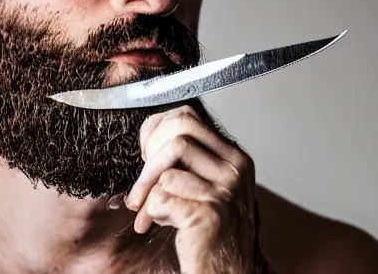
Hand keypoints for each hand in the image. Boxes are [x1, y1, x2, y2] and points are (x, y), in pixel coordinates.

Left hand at [125, 105, 258, 273]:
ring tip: (152, 211)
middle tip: (141, 186)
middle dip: (150, 160)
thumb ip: (192, 159)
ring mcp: (225, 191)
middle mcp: (235, 169)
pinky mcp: (209, 215)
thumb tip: (155, 129)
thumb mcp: (211, 185)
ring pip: (168, 169)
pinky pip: (161, 199)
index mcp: (235, 157)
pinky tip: (164, 223)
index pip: (189, 118)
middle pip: (179, 134)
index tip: (146, 150)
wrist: (230, 272)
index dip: (158, 129)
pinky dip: (152, 213)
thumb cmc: (212, 230)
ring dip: (149, 192)